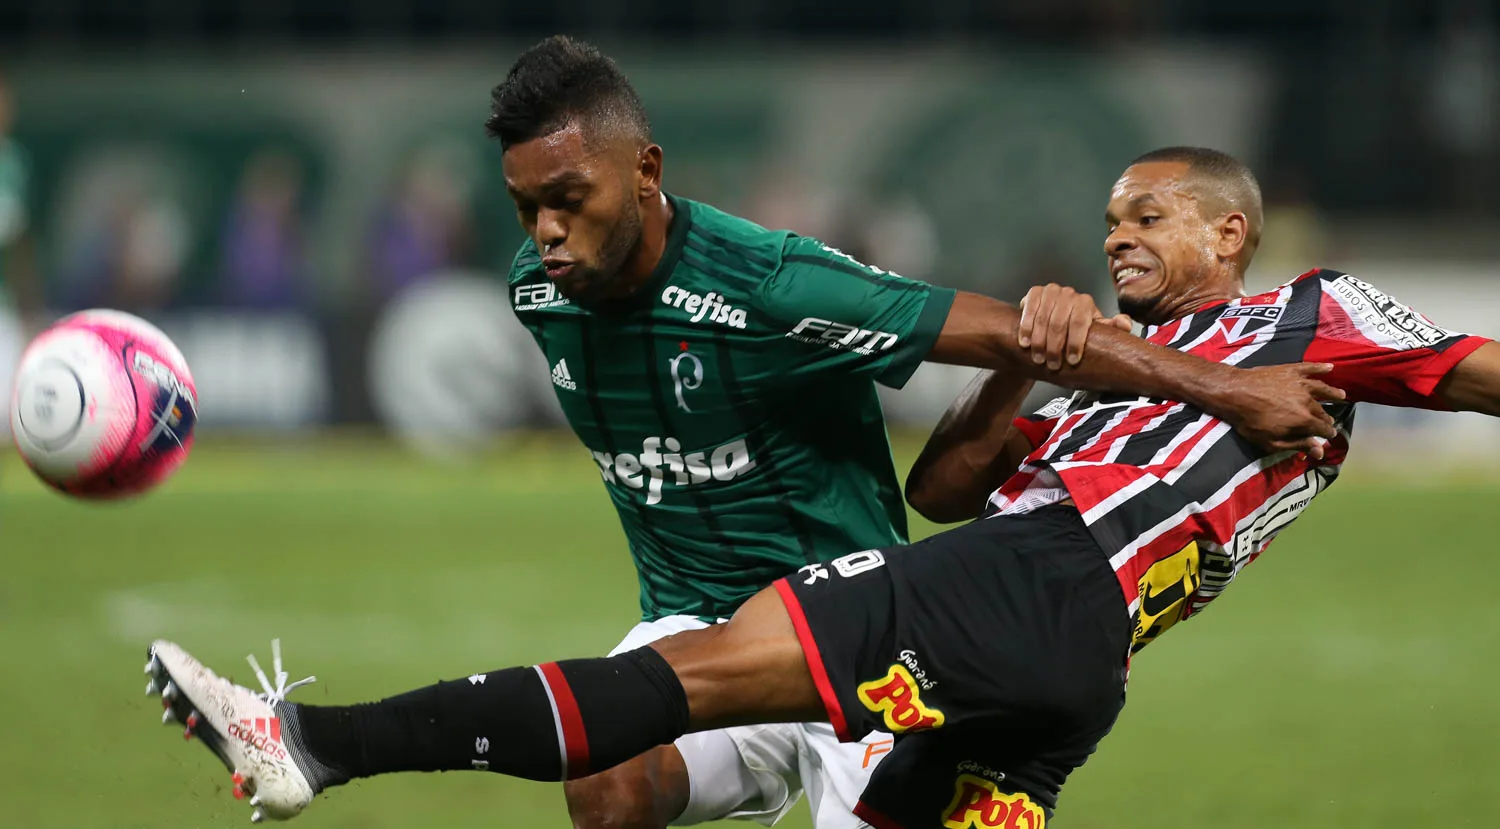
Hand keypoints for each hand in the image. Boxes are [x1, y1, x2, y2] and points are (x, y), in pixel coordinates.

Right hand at [1017, 283, 1133, 370]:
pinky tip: (1025, 342)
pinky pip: (1029, 309)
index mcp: (1085, 303)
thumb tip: (1125, 324)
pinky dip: (1026, 327)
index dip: (1075, 343)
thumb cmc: (1076, 328)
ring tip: (1038, 358)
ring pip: (1043, 318)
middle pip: (1059, 322)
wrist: (1053, 318)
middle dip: (1055, 347)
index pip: (1080, 322)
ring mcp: (1051, 291)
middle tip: (1052, 365)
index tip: (1072, 361)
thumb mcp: (1095, 331)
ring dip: (1039, 341)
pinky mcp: (1035, 292)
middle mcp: (1069, 294)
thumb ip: (1111, 329)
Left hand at [1210, 362, 1346, 458]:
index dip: (1327, 434)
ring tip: (1341, 395)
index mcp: (1304, 421)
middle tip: (1328, 421)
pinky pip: (1311, 368)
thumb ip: (1298, 445)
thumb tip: (1320, 451)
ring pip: (1323, 389)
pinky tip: (1330, 367)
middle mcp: (1307, 402)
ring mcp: (1300, 384)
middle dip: (1327, 418)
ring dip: (1333, 393)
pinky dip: (1321, 368)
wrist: (1234, 392)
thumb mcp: (1271, 442)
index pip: (1323, 429)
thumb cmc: (1249, 421)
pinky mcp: (1291, 371)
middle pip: (1323, 411)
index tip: (1329, 435)